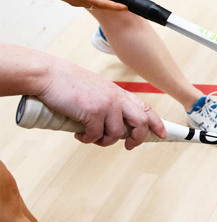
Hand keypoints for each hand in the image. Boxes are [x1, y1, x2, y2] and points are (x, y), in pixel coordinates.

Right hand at [5, 0, 124, 10]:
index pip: (101, 2)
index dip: (115, 6)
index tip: (125, 8)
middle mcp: (76, 0)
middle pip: (99, 5)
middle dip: (112, 6)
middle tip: (125, 6)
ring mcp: (72, 1)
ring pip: (92, 4)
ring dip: (103, 3)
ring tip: (116, 1)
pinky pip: (85, 1)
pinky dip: (94, 0)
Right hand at [36, 59, 165, 149]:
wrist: (49, 75)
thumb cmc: (69, 84)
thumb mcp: (97, 90)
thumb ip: (109, 104)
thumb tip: (115, 127)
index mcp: (119, 93)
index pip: (145, 109)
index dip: (156, 123)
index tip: (162, 134)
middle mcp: (117, 99)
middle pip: (141, 123)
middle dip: (138, 139)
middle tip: (128, 146)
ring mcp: (106, 105)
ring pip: (116, 134)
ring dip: (103, 141)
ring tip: (91, 137)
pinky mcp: (92, 113)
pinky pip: (95, 136)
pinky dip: (87, 139)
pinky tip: (78, 134)